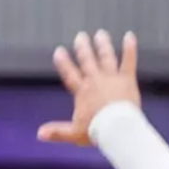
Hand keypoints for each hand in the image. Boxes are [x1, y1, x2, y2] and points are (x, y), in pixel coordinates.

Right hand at [37, 30, 143, 148]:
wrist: (117, 128)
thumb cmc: (96, 131)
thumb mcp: (74, 133)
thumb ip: (57, 132)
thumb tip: (39, 134)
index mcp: (82, 92)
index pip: (70, 73)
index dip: (64, 62)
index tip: (59, 51)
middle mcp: (95, 81)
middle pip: (87, 61)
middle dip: (83, 48)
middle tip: (80, 36)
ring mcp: (111, 78)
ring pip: (106, 57)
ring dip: (102, 45)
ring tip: (100, 34)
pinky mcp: (127, 79)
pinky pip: (128, 61)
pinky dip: (129, 48)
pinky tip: (129, 36)